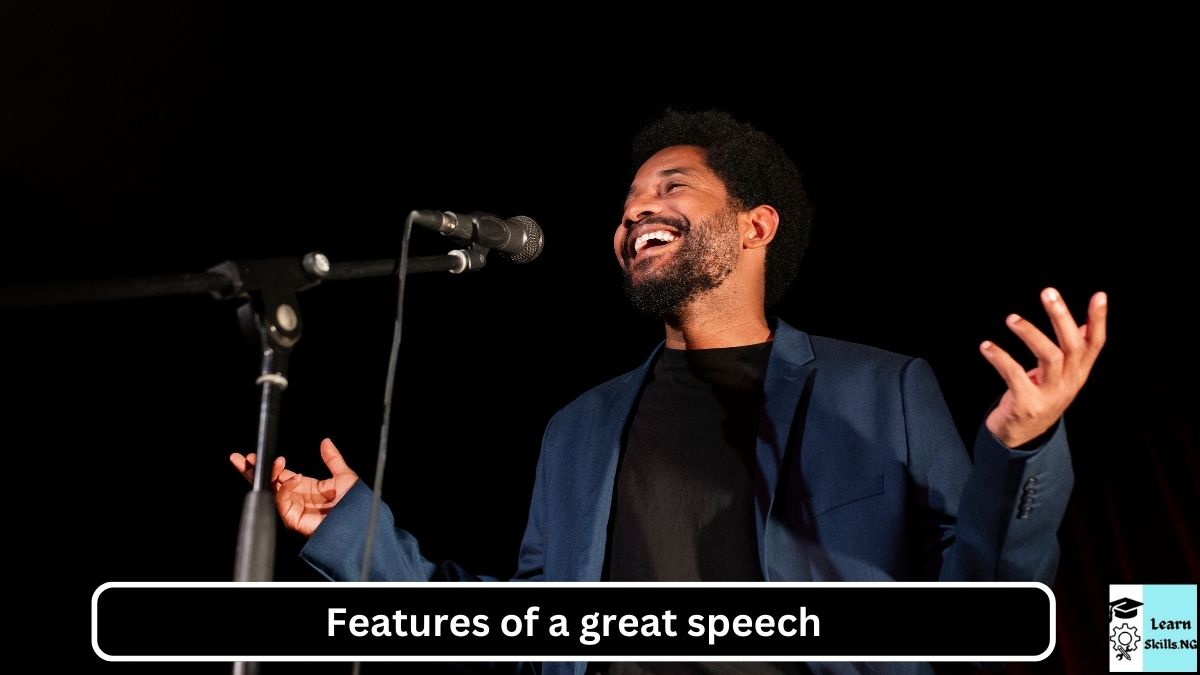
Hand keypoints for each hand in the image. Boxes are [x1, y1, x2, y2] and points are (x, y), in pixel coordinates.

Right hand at [229, 438, 358, 535]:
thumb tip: (325, 442)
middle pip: (268, 484)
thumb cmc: (354, 503)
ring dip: (268, 475)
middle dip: (251, 472)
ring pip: (271, 492)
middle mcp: (295, 498)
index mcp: (304, 486)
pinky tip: (294, 477)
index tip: (253, 455)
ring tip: (271, 461)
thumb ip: (332, 459)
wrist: (359, 520)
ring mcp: (293, 509)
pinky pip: (283, 503)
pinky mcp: (294, 520)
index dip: (265, 465)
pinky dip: (285, 489)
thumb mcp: (343, 476)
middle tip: (239, 459)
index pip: (278, 475)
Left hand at [980, 288, 1106, 447]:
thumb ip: (1072, 352)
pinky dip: (1000, 358)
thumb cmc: (1040, 395)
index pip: (1095, 343)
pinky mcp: (1027, 403)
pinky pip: (1014, 375)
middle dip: (1061, 317)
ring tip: (1011, 319)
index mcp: (1079, 372)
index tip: (1100, 295)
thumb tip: (1085, 324)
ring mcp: (1050, 394)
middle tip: (1048, 292)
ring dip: (1030, 334)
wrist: (1021, 435)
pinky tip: (986, 346)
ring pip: (1048, 357)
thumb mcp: (1061, 375)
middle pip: (1072, 345)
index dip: (1099, 320)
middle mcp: (1069, 381)